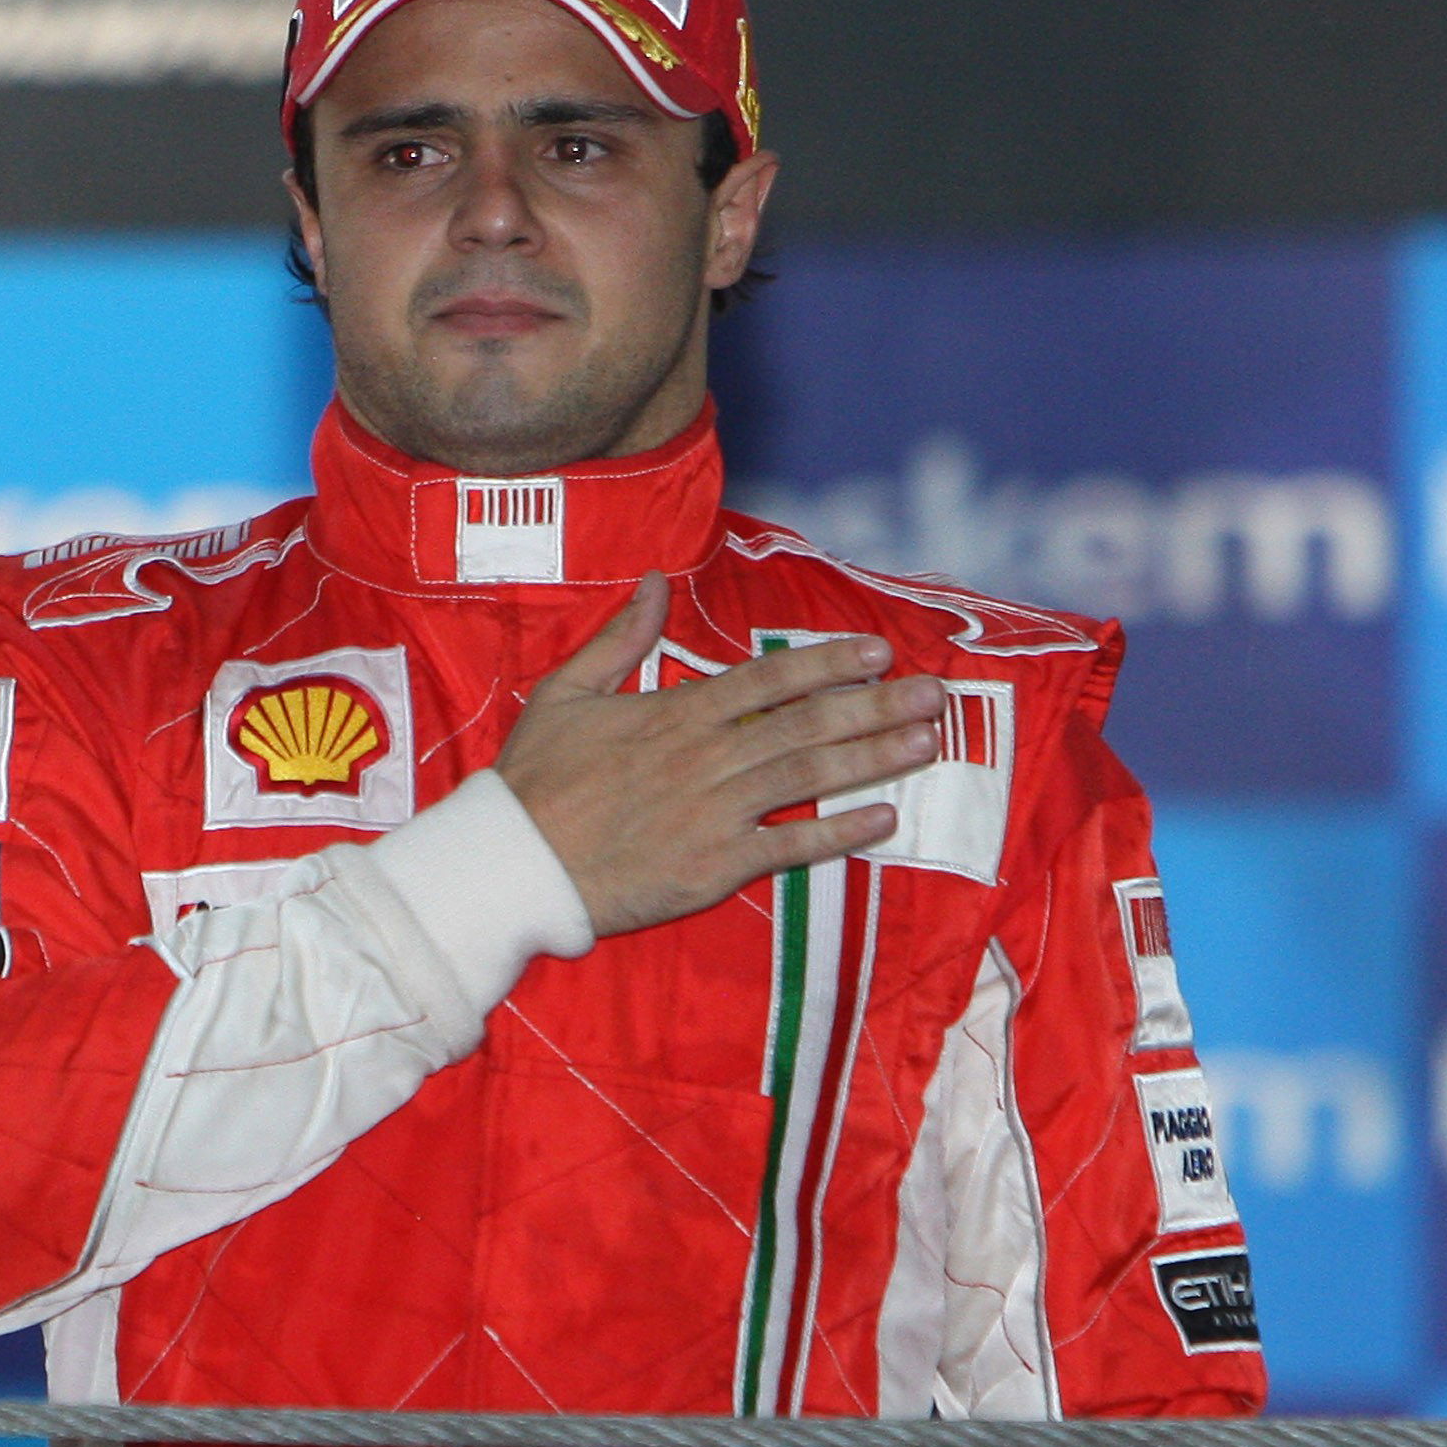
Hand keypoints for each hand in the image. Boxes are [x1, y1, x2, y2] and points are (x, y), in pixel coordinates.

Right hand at [497, 573, 946, 936]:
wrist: (512, 864)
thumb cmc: (533, 781)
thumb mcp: (565, 694)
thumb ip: (621, 638)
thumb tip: (655, 581)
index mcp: (674, 714)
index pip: (768, 680)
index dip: (828, 665)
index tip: (878, 653)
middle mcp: (705, 758)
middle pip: (805, 725)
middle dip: (875, 707)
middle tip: (934, 695)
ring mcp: (714, 813)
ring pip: (809, 777)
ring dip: (872, 758)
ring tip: (926, 743)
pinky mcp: (713, 866)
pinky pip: (790, 848)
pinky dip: (838, 834)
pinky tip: (884, 818)